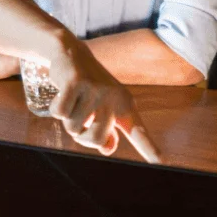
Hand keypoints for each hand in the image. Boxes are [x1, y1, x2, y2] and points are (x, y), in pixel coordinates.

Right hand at [48, 40, 160, 163]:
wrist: (72, 54)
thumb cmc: (88, 90)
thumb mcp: (101, 111)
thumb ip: (106, 134)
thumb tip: (107, 149)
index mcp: (125, 106)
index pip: (138, 132)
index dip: (149, 149)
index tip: (160, 162)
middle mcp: (114, 97)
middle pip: (95, 139)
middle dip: (81, 136)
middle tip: (80, 119)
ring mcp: (96, 89)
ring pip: (73, 127)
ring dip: (66, 119)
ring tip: (73, 101)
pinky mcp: (76, 81)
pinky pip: (59, 113)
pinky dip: (55, 108)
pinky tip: (61, 93)